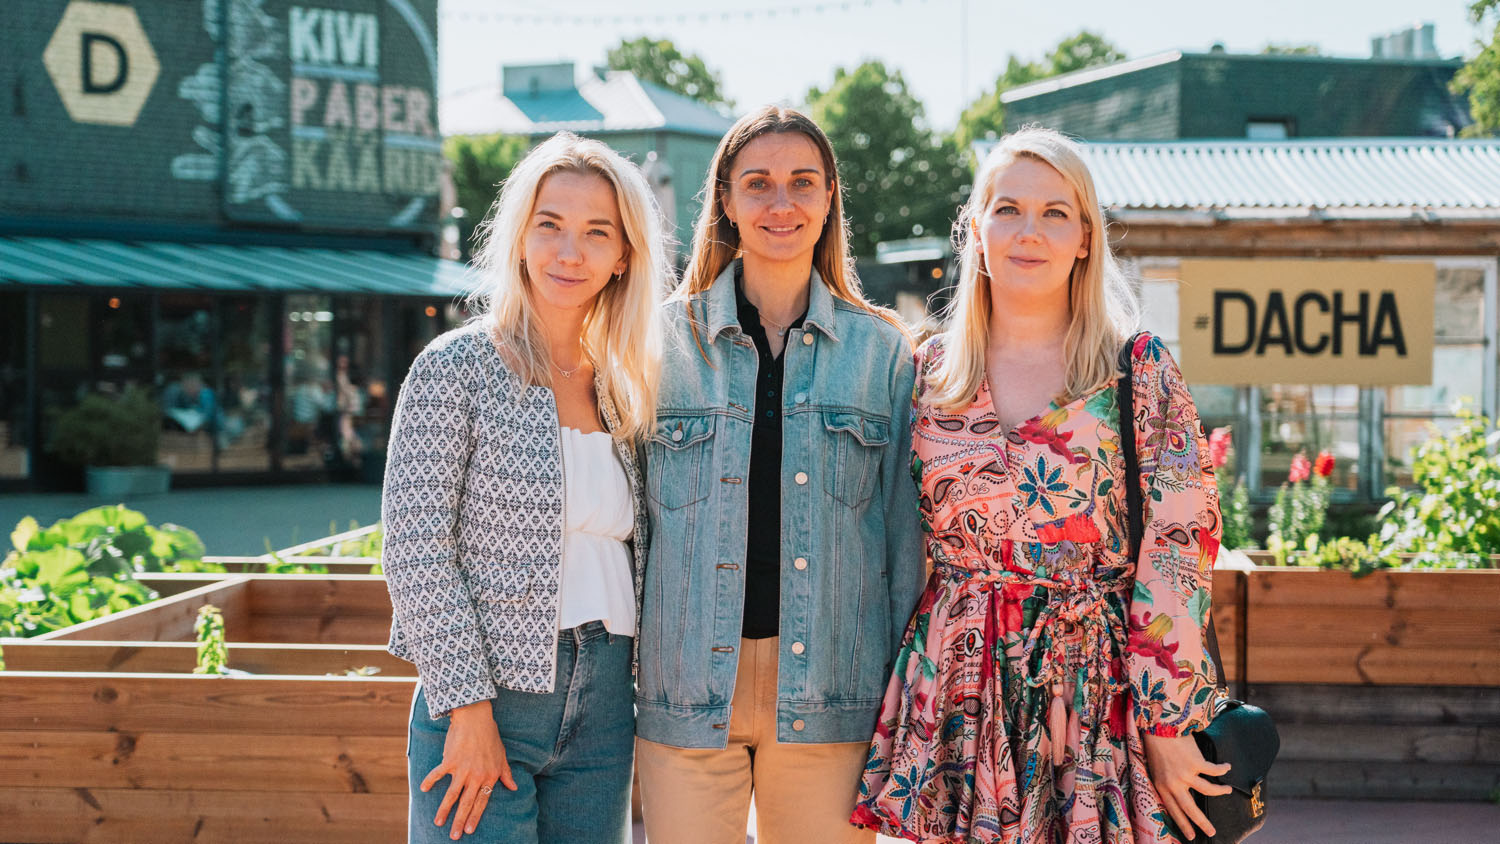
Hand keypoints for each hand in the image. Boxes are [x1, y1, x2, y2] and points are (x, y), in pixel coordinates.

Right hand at [420, 700, 517, 839]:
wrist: (476, 718)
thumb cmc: (490, 736)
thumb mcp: (502, 755)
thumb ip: (506, 773)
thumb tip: (514, 787)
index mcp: (489, 776)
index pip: (481, 802)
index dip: (475, 817)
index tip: (470, 830)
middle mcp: (476, 776)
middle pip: (466, 803)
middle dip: (460, 822)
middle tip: (454, 836)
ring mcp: (462, 769)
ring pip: (452, 795)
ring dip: (444, 810)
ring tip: (438, 823)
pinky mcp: (450, 760)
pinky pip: (438, 774)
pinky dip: (430, 781)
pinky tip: (423, 789)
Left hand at [1141, 732, 1231, 840]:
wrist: (1159, 726)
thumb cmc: (1157, 746)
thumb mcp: (1156, 769)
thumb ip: (1167, 782)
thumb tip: (1179, 794)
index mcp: (1162, 786)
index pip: (1174, 810)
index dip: (1183, 824)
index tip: (1191, 836)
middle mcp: (1173, 783)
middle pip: (1190, 808)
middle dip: (1202, 822)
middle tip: (1212, 832)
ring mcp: (1185, 774)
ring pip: (1208, 791)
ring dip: (1220, 791)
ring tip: (1227, 790)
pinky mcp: (1196, 763)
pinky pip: (1214, 770)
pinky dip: (1223, 769)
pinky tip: (1227, 767)